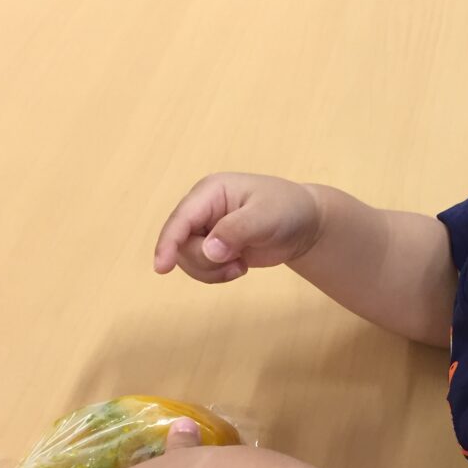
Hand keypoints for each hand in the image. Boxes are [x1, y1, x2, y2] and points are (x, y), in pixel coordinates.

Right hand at [154, 172, 322, 284]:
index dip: (168, 243)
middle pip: (181, 244)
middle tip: (236, 263)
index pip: (181, 218)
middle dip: (204, 262)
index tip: (161, 268)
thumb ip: (236, 231)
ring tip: (240, 265)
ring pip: (187, 259)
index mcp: (210, 192)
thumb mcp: (266, 216)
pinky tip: (239, 267)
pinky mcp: (213, 247)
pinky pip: (200, 268)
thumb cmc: (288, 210)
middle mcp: (202, 209)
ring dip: (211, 271)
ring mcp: (206, 229)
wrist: (305, 224)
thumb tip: (209, 250)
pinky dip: (216, 275)